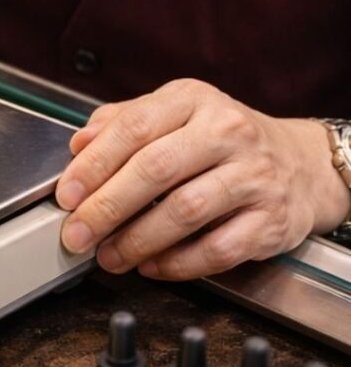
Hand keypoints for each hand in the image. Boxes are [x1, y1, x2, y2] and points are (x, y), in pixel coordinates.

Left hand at [55, 79, 350, 280]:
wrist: (300, 164)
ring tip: (108, 255)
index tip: (67, 194)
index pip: (134, 128)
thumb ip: (122, 123)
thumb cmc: (220, 140)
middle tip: (77, 233)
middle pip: (155, 170)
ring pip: (185, 211)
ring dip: (138, 240)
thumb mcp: (172, 113)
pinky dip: (178, 263)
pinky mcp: (272, 220)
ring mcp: (253, 176)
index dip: (94, 164)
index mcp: (192, 100)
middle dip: (107, 207)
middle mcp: (225, 132)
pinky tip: (151, 266)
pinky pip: (218, 248)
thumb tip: (79, 145)